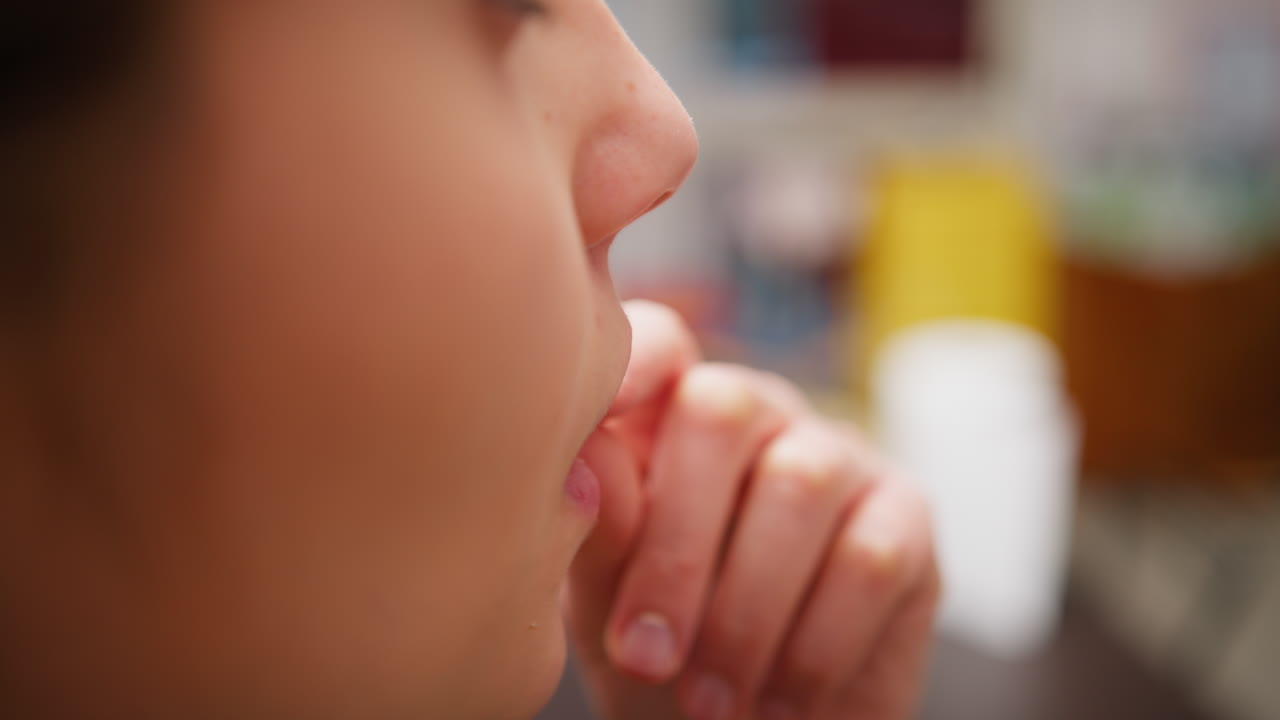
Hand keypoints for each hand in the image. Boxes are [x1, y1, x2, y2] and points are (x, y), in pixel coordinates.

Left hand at [566, 301, 939, 719]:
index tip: (602, 411)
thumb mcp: (608, 602)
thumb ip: (601, 529)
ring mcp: (839, 455)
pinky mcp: (907, 517)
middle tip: (645, 656)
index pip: (659, 343)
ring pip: (802, 484)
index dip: (634, 362)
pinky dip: (815, 644)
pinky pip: (870, 556)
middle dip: (678, 548)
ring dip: (745, 611)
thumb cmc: (666, 656)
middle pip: (724, 411)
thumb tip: (585, 460)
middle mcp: (758, 415)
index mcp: (668, 417)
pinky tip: (781, 701)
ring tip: (708, 700)